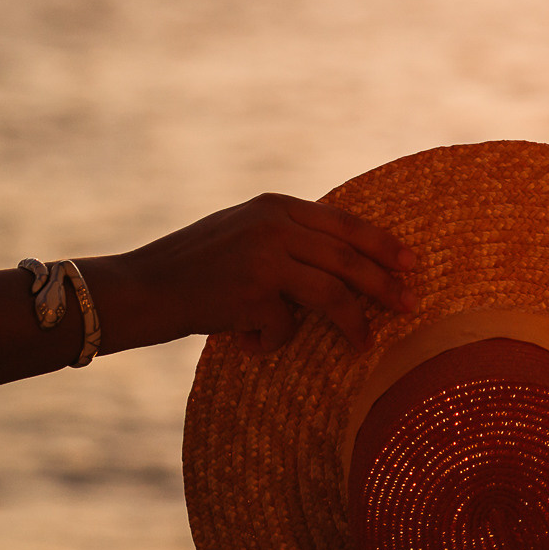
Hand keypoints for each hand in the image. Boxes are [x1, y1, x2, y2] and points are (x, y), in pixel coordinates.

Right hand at [83, 194, 418, 354]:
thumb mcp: (244, 234)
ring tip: (363, 344)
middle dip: (383, 284)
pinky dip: (273, 341)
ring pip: (332, 294)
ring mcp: (262, 257)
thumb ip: (289, 238)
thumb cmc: (193, 269)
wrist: (137, 288)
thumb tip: (348, 263)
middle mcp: (272, 225)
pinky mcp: (251, 292)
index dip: (381, 244)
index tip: (411, 262)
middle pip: (348, 258)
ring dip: (352, 323)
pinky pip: (285, 326)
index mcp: (274, 206)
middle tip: (409, 304)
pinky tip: (249, 342)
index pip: (344, 222)